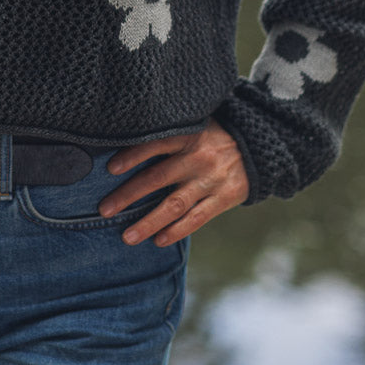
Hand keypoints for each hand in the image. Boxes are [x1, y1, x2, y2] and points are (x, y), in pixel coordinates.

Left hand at [98, 122, 248, 246]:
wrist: (259, 147)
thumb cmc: (213, 136)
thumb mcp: (195, 124)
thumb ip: (169, 134)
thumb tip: (126, 143)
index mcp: (188, 135)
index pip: (155, 144)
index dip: (133, 155)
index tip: (110, 168)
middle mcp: (198, 158)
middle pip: (158, 178)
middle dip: (128, 195)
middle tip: (105, 209)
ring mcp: (211, 180)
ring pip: (175, 205)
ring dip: (149, 222)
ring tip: (127, 237)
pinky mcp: (223, 198)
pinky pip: (197, 218)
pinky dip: (177, 231)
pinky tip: (158, 240)